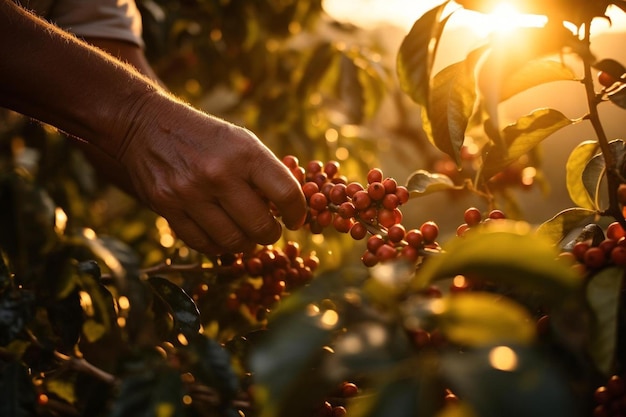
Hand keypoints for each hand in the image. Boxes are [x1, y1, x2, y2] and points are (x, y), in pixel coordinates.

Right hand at [114, 91, 306, 254]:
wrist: (146, 125)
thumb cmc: (206, 137)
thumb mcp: (242, 142)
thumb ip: (267, 174)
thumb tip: (293, 209)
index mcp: (245, 153)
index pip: (286, 194)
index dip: (298, 213)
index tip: (295, 219)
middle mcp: (218, 174)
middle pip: (261, 227)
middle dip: (272, 234)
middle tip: (270, 230)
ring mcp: (190, 193)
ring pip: (233, 241)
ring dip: (246, 243)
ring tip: (247, 234)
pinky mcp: (167, 207)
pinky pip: (203, 244)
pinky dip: (218, 246)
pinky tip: (222, 236)